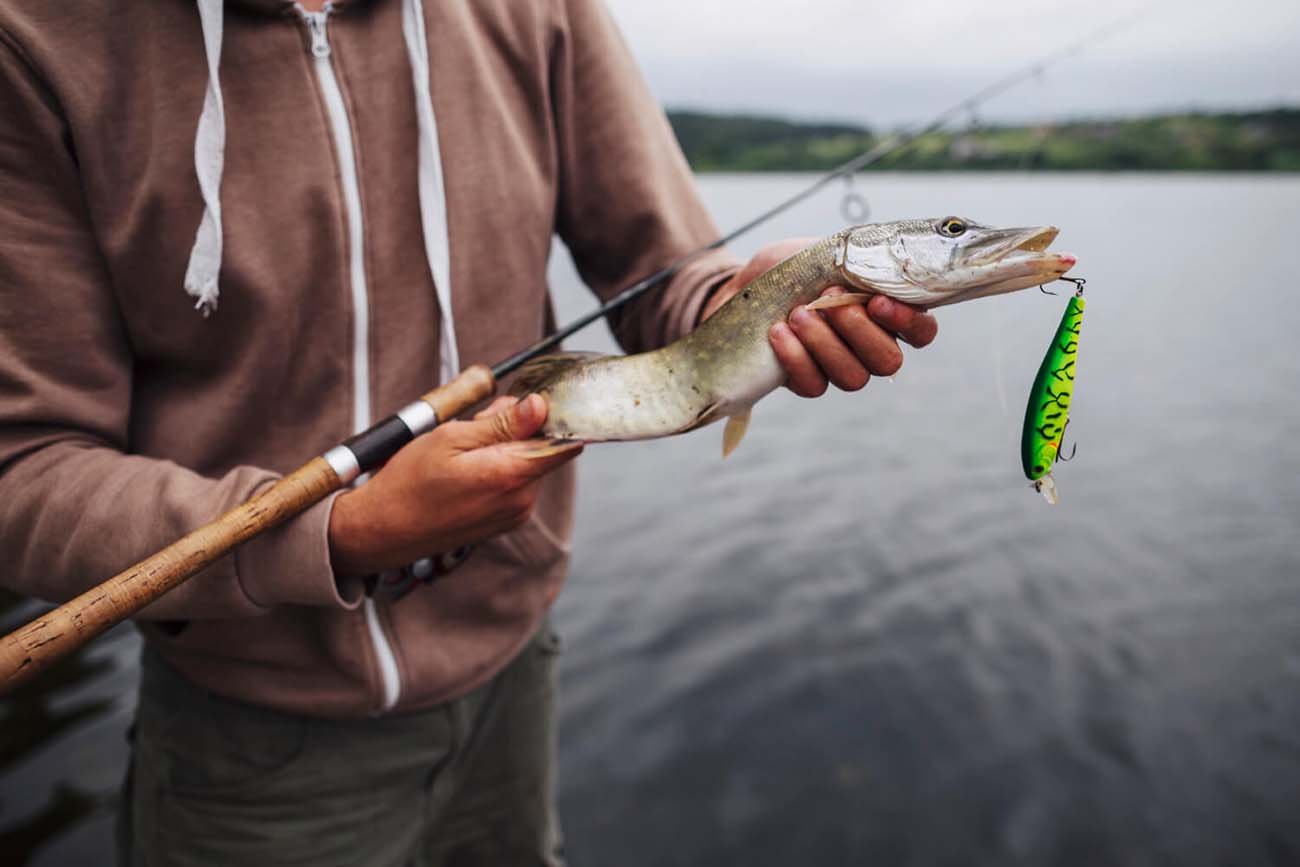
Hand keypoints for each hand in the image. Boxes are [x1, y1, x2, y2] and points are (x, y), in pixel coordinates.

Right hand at [328, 394, 581, 576]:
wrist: (383, 530)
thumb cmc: (409, 483)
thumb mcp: (451, 438)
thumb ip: (502, 423)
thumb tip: (539, 406)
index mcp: (512, 475)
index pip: (564, 441)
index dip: (550, 416)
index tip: (528, 403)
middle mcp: (522, 499)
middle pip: (542, 447)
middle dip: (516, 429)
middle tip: (475, 426)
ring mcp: (515, 513)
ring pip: (527, 463)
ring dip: (504, 448)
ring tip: (462, 453)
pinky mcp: (505, 521)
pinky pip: (514, 482)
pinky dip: (497, 468)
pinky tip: (465, 471)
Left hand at [702, 238, 938, 396]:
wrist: (742, 289)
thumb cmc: (791, 269)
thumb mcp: (826, 252)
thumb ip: (859, 259)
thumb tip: (878, 259)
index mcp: (885, 314)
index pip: (921, 331)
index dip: (908, 323)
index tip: (876, 301)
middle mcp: (869, 347)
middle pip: (888, 361)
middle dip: (858, 330)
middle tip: (829, 300)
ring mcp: (838, 368)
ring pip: (853, 377)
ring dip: (825, 343)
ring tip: (798, 314)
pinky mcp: (806, 381)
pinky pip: (813, 385)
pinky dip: (796, 357)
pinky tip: (778, 332)